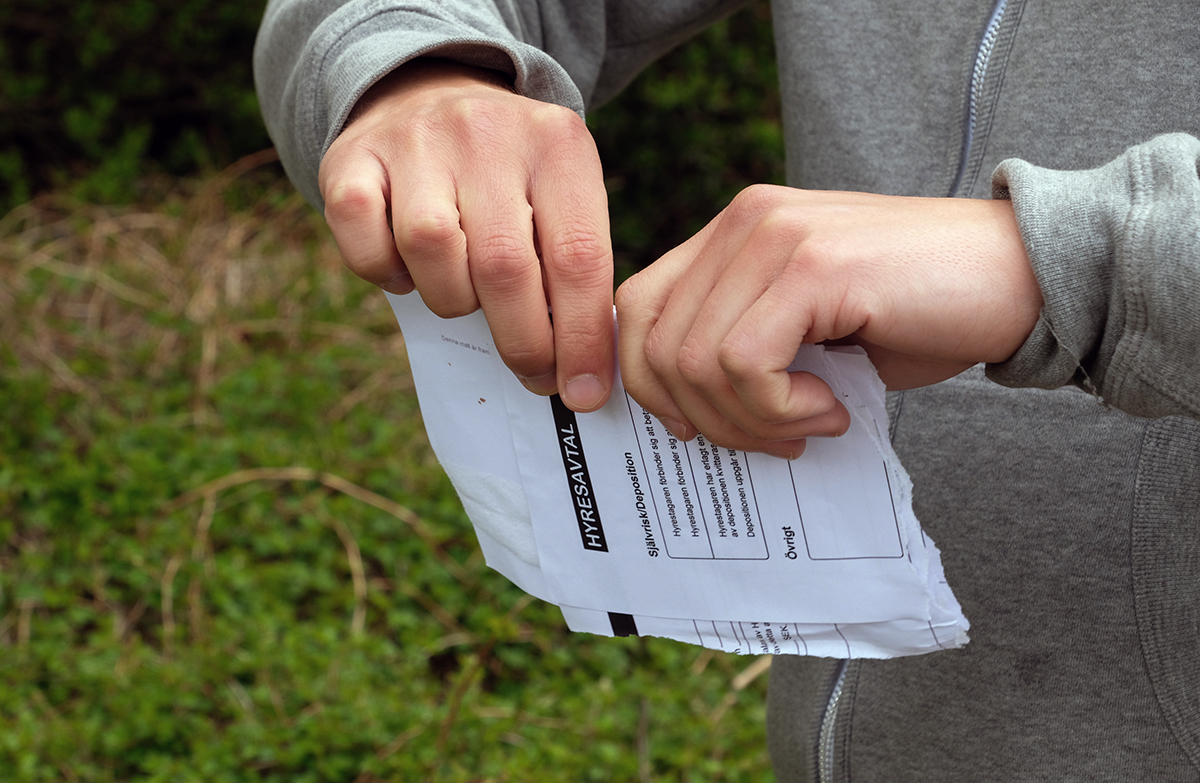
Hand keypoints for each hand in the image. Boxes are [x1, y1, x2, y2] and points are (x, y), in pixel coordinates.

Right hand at [318, 59, 614, 411]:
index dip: (581, 338)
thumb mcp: (561, 194)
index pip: (579, 257)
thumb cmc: (510, 175)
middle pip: (505, 266)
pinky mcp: (352, 159)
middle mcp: (487, 132)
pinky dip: (385, 275)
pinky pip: (365, 242)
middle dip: (523, 342)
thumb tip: (586, 374)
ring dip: (453, 300)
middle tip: (534, 374)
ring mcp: (415, 141)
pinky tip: (408, 271)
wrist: (429, 93)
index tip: (583, 393)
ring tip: (466, 295)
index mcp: (557, 144)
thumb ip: (576, 268)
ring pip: (432, 252)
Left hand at [615, 185, 1041, 457]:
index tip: (694, 429)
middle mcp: (744, 222)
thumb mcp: (809, 331)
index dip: (646, 382)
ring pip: (696, 360)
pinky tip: (830, 409)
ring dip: (749, 420)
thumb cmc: (919, 313)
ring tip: (811, 423)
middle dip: (702, 418)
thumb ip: (742, 346)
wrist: (1022, 280)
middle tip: (772, 439)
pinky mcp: (813, 265)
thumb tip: (685, 415)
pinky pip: (745, 364)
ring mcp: (775, 235)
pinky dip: (780, 410)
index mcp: (733, 233)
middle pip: (654, 343)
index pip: (635, 310)